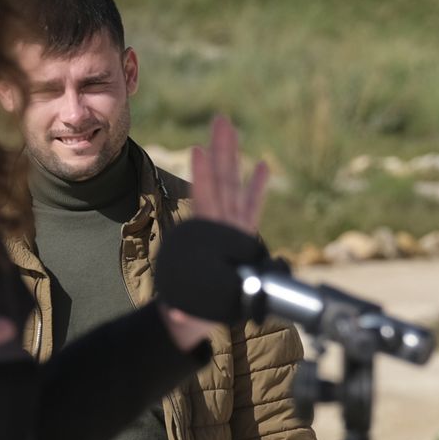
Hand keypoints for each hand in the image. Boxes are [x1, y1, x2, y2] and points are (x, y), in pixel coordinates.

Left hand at [159, 116, 269, 349]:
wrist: (194, 314)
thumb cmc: (190, 310)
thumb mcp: (186, 313)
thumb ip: (182, 315)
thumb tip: (176, 319)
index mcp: (206, 239)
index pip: (206, 202)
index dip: (204, 177)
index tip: (199, 151)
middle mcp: (219, 227)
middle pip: (222, 182)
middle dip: (221, 151)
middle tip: (220, 120)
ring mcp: (231, 228)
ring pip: (235, 186)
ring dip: (234, 157)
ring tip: (233, 130)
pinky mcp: (242, 235)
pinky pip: (252, 206)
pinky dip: (257, 187)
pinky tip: (262, 166)